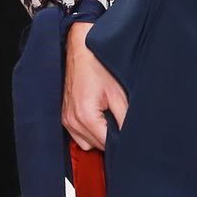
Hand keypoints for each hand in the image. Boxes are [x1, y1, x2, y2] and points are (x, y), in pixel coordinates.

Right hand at [63, 21, 128, 152]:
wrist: (81, 50)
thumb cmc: (99, 67)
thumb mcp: (119, 94)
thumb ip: (125, 119)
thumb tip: (133, 137)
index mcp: (85, 117)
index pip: (107, 145)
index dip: (120, 142)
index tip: (129, 135)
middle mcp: (72, 121)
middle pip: (96, 146)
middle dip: (110, 138)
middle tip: (120, 121)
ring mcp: (65, 119)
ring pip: (86, 143)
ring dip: (99, 136)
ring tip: (108, 118)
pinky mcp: (63, 116)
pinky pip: (77, 135)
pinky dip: (88, 131)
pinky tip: (97, 117)